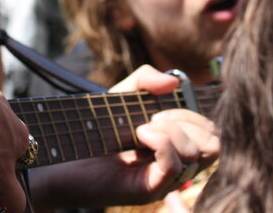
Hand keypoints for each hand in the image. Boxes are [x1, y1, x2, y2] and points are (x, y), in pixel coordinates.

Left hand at [29, 65, 218, 210]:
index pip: (211, 133)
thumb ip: (145, 80)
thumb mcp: (120, 97)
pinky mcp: (147, 190)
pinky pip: (174, 167)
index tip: (160, 109)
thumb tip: (175, 81)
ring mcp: (162, 180)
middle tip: (154, 118)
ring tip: (141, 128)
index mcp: (175, 146)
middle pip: (214, 145)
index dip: (192, 115)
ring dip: (172, 131)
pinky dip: (163, 143)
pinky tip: (140, 135)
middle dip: (187, 122)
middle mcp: (174, 165)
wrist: (58, 156)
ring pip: (197, 155)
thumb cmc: (90, 130)